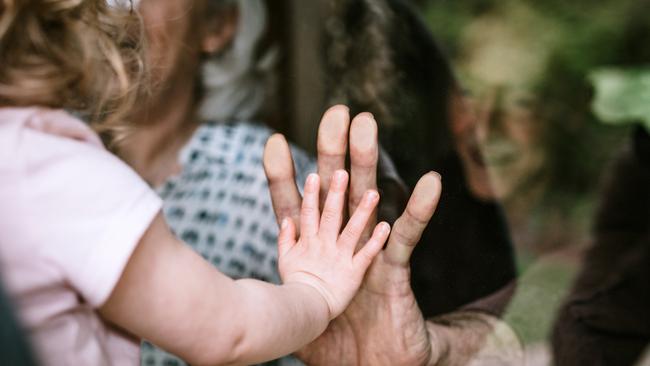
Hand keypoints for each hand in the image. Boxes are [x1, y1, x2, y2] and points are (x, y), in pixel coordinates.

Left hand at [264, 105, 442, 364]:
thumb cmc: (331, 343)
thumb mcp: (293, 316)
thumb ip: (274, 295)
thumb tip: (243, 288)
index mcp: (314, 254)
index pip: (296, 209)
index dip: (285, 178)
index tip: (274, 142)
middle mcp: (341, 245)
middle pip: (334, 191)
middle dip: (332, 152)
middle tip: (334, 113)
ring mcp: (368, 254)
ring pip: (368, 202)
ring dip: (369, 164)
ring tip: (367, 127)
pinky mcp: (394, 272)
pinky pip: (408, 239)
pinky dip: (417, 212)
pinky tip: (428, 184)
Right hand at [278, 170, 390, 318]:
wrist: (304, 313)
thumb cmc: (295, 288)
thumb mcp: (284, 260)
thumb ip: (286, 238)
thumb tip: (286, 219)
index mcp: (308, 241)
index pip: (308, 213)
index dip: (311, 195)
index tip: (313, 174)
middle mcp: (324, 246)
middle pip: (330, 216)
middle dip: (335, 193)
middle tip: (342, 172)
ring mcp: (339, 258)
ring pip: (352, 231)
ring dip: (362, 212)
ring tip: (373, 193)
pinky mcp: (353, 273)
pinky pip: (366, 255)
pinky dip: (376, 241)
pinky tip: (386, 226)